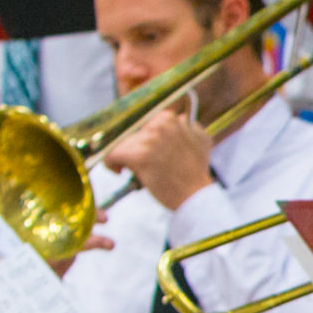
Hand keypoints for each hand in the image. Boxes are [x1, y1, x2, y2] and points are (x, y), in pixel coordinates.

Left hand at [99, 97, 214, 211]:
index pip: (143, 122)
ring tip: (130, 169)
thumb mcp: (201, 139)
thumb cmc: (197, 171)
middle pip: (131, 133)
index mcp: (169, 118)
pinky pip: (112, 155)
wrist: (196, 194)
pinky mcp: (139, 157)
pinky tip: (118, 171)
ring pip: (121, 144)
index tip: (143, 147)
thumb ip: (188, 125)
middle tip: (139, 162)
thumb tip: (180, 117)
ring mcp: (148, 140)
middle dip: (133, 147)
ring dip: (124, 156)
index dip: (141, 136)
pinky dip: (111, 163)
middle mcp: (158, 126)